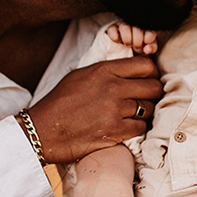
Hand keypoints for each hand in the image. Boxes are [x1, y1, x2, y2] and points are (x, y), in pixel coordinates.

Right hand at [28, 57, 161, 164]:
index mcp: (104, 70)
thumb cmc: (59, 103)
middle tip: (144, 98)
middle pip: (154, 86)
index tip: (147, 79)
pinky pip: (141, 127)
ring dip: (144, 112)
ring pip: (149, 108)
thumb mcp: (80, 75)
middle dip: (152, 93)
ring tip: (132, 114)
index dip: (151, 73)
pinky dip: (136, 128)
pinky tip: (125, 127)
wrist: (42, 131)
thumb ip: (107, 70)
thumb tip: (130, 68)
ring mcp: (115, 110)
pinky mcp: (115, 131)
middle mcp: (113, 88)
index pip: (146, 64)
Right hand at [107, 23, 158, 54]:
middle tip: (136, 46)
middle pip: (137, 29)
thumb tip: (148, 49)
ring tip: (128, 44)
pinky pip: (112, 30)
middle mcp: (135, 22)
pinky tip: (119, 41)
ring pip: (124, 27)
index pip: (149, 32)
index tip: (145, 43)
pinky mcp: (113, 27)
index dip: (147, 40)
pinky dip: (115, 38)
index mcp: (146, 26)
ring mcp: (123, 24)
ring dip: (127, 39)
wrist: (129, 42)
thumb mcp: (149, 46)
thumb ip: (152, 48)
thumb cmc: (141, 42)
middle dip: (137, 42)